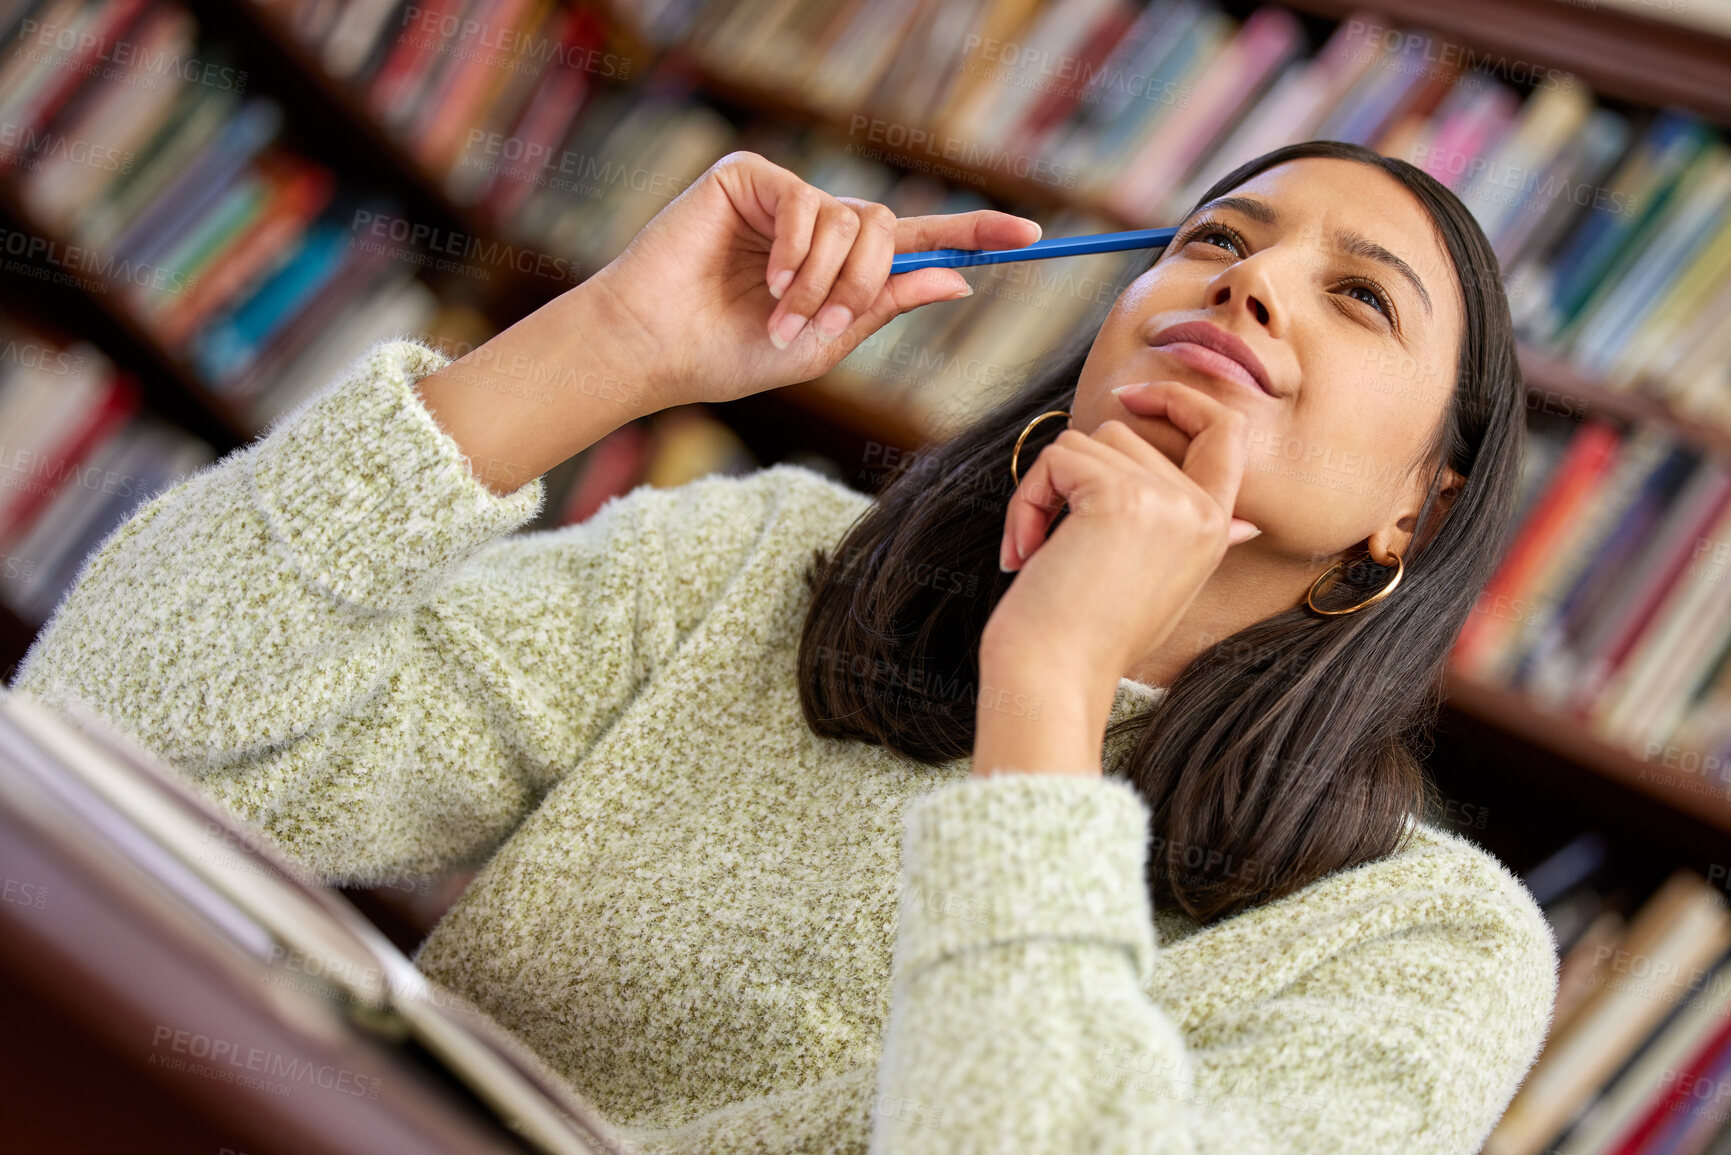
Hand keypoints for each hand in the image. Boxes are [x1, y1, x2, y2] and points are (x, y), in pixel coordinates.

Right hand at [579, 150, 1042, 409]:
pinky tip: (768, 280)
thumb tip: (960, 278)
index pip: (918, 241)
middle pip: (890, 229)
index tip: (1031, 235)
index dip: (973, 232)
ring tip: (781, 314)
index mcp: (841, 267)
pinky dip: (798, 251)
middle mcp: (820, 224)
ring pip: (854, 220)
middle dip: (869, 284)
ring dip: (827, 280)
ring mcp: (786, 197)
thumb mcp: (825, 341)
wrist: (660, 347)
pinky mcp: (752, 177)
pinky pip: (810, 203)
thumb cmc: (730, 354)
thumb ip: (887, 304)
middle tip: (825, 323)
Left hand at [982, 380, 1261, 694]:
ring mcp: (1166, 502)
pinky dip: (1027, 500)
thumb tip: (1246, 524)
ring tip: (1035, 553)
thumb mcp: (1161, 585)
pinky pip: (1057, 460)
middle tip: (1043, 543)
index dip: (1181, 400)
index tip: (1129, 396)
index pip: (1224, 433)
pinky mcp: (1121, 497)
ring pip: (1086, 442)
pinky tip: (1024, 553)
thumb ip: (1194, 539)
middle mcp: (1200, 512)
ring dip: (1043, 491)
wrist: (1055, 679)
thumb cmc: (1088, 640)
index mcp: (1213, 529)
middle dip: (1070, 477)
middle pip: (1124, 435)